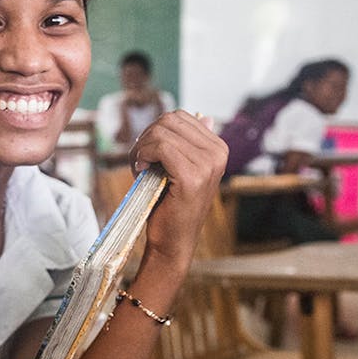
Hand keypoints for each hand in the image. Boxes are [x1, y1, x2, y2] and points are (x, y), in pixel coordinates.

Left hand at [130, 110, 227, 264]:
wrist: (172, 241)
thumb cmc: (172, 205)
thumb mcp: (182, 168)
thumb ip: (190, 144)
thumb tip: (203, 117)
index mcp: (219, 148)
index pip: (180, 117)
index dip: (156, 130)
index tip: (147, 153)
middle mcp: (218, 154)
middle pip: (169, 120)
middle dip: (146, 136)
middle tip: (139, 159)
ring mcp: (207, 165)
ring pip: (162, 132)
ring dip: (141, 147)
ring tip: (139, 166)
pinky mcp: (191, 177)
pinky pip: (160, 147)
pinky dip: (143, 154)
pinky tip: (140, 169)